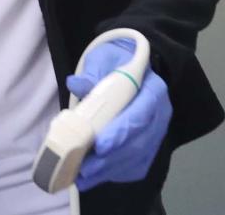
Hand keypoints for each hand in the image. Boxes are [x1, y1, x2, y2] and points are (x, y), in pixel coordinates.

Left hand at [65, 37, 171, 191]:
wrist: (128, 68)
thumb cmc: (114, 62)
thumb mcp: (103, 59)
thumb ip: (93, 72)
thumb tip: (76, 84)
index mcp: (153, 90)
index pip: (142, 114)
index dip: (122, 132)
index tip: (101, 145)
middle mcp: (159, 115)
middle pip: (140, 143)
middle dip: (111, 158)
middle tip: (85, 167)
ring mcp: (156, 133)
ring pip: (137, 158)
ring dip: (110, 169)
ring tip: (83, 176)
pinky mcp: (149, 146)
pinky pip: (136, 166)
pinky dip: (116, 173)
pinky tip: (95, 177)